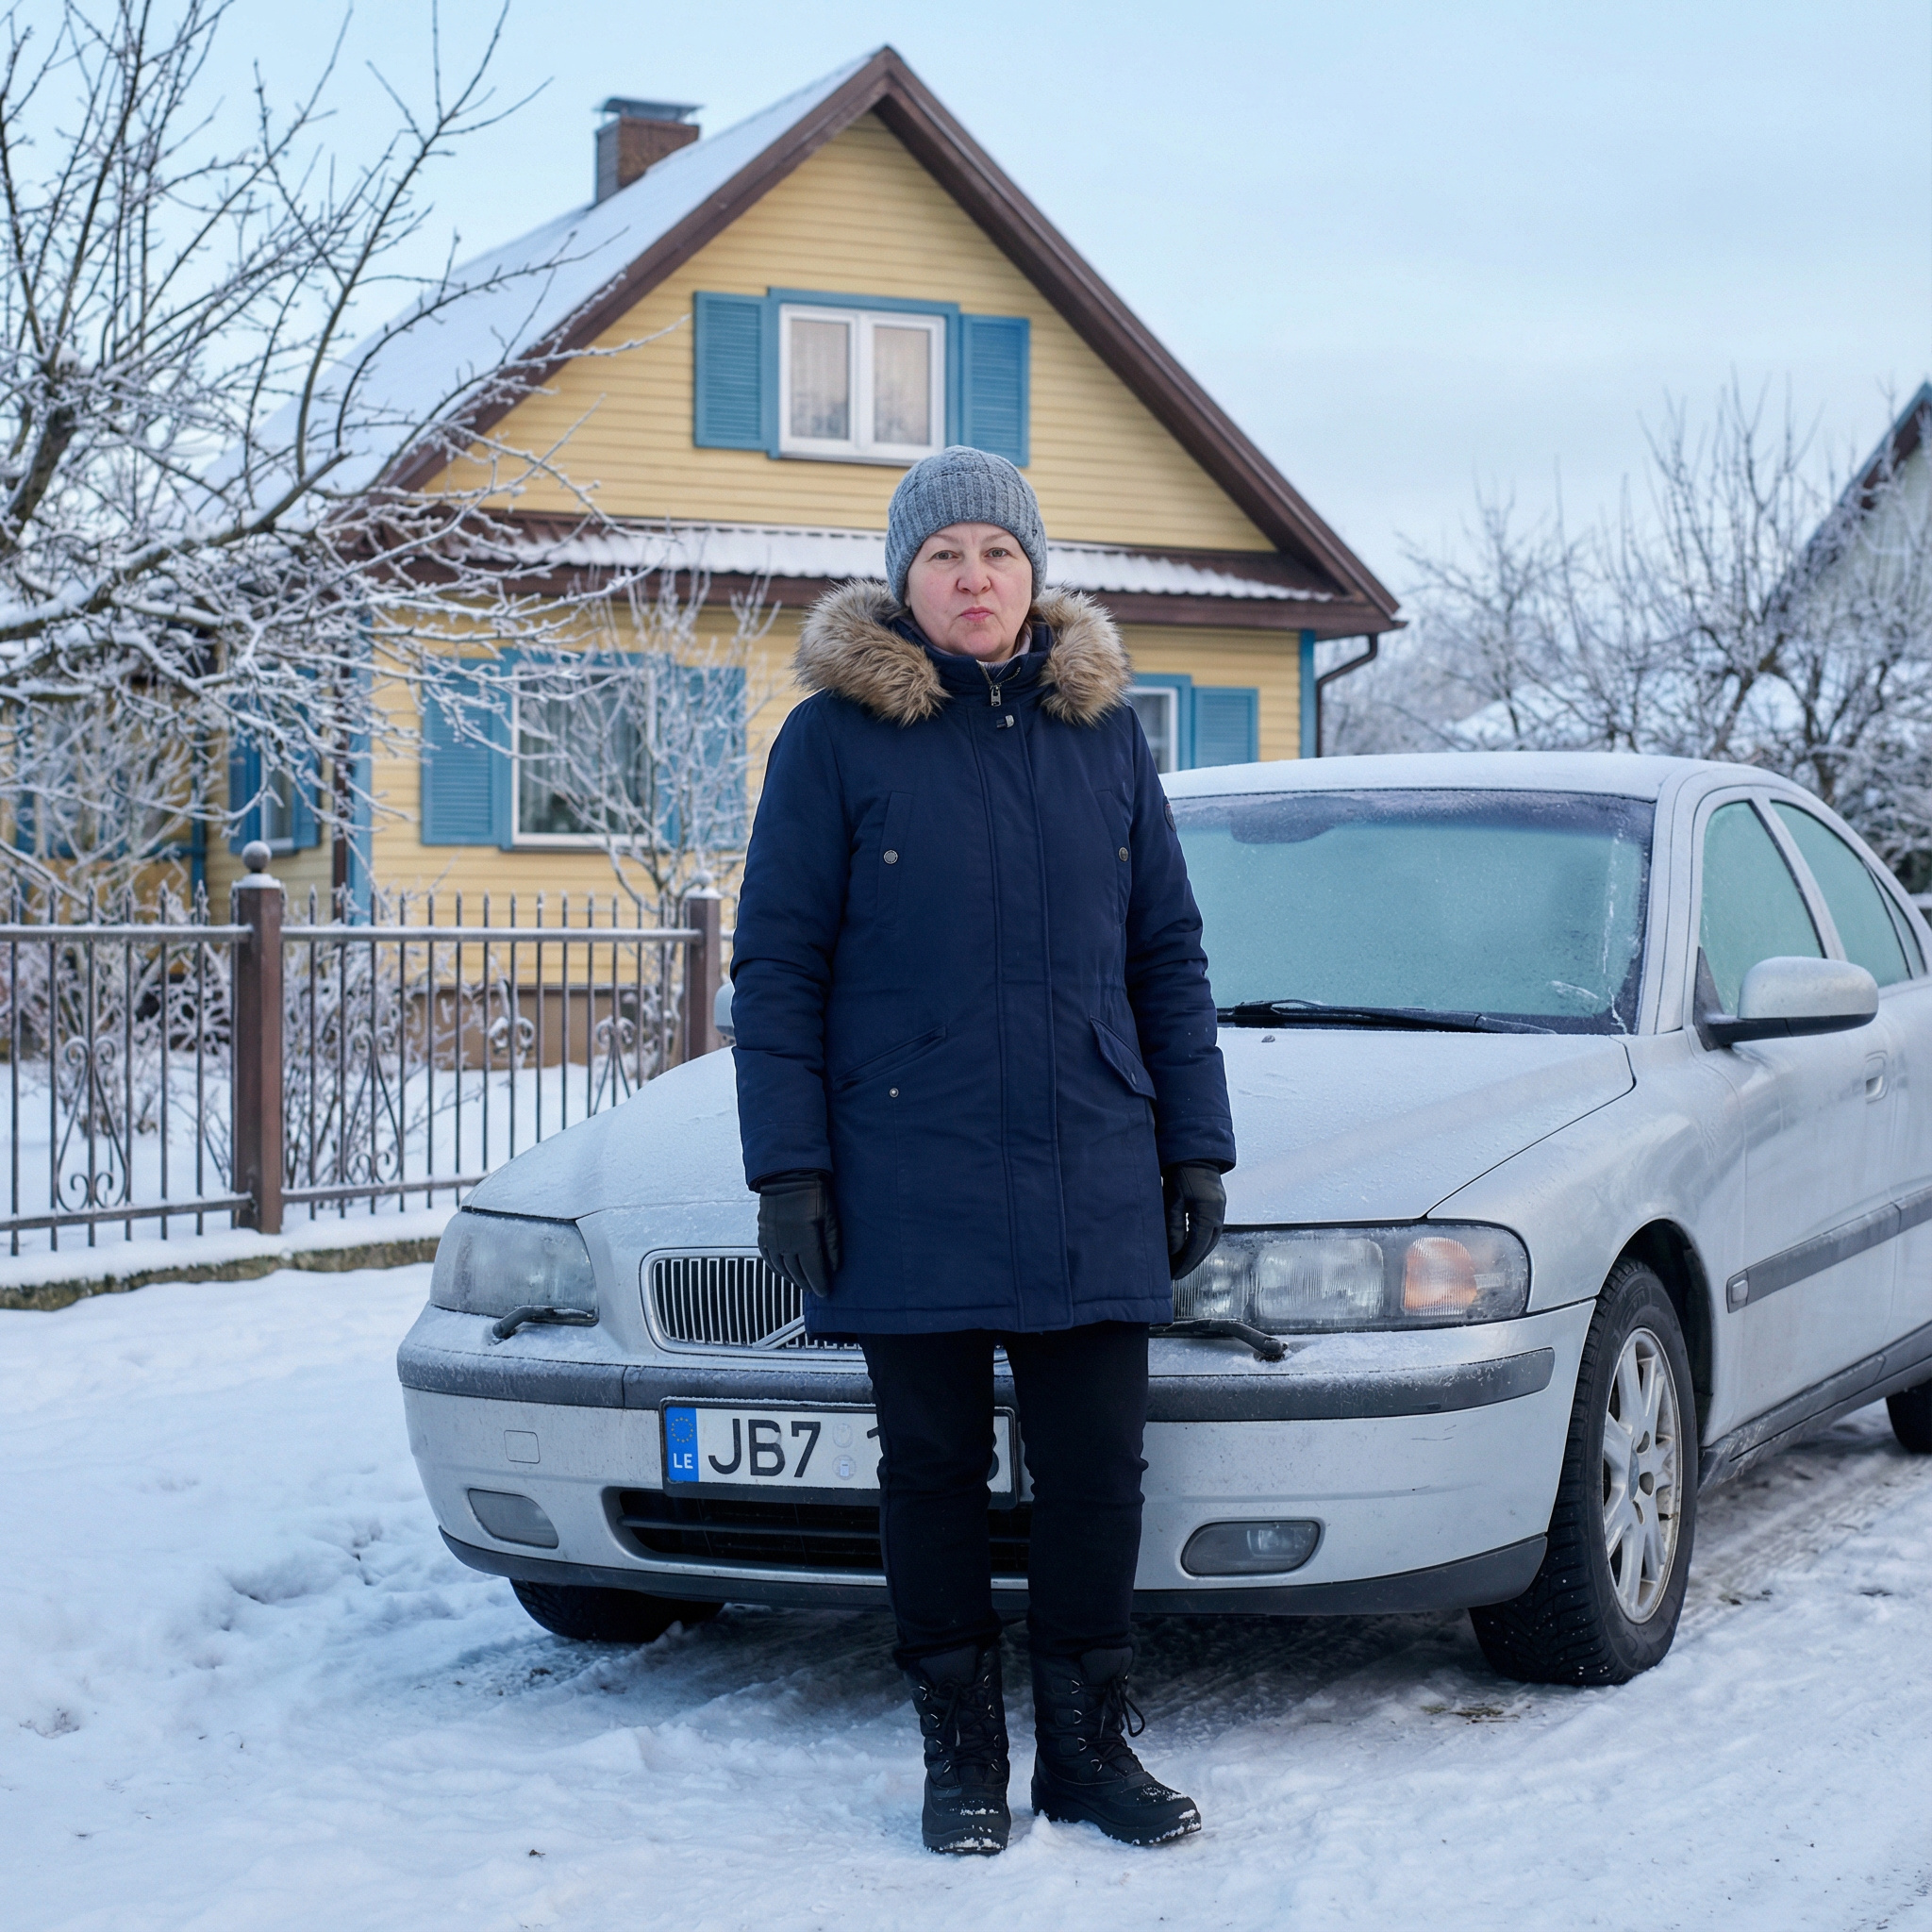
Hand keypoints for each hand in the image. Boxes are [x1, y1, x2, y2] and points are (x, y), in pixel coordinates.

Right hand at [757, 1172, 840, 1297]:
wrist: (788, 1175)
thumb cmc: (813, 1192)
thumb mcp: (830, 1217)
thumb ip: (832, 1244)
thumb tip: (835, 1266)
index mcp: (804, 1239)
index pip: (812, 1270)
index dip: (819, 1283)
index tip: (825, 1292)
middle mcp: (785, 1243)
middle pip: (796, 1272)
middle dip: (807, 1283)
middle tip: (815, 1289)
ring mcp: (772, 1239)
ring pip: (781, 1268)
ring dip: (792, 1278)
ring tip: (802, 1282)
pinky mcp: (763, 1233)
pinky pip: (768, 1257)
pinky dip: (776, 1268)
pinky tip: (783, 1271)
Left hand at [1163, 1163, 1225, 1279]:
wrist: (1193, 1151)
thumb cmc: (1179, 1172)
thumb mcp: (1172, 1200)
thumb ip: (1174, 1227)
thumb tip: (1174, 1252)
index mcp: (1208, 1213)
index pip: (1197, 1247)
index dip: (1185, 1263)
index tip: (1174, 1274)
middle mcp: (1218, 1213)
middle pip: (1206, 1247)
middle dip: (1192, 1262)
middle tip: (1176, 1273)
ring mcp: (1220, 1209)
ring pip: (1210, 1240)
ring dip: (1197, 1253)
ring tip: (1181, 1263)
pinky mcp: (1217, 1205)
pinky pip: (1211, 1230)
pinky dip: (1200, 1241)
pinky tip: (1189, 1246)